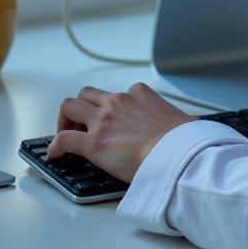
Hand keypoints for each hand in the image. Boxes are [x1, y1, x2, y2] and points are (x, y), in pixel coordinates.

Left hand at [47, 82, 196, 182]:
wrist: (174, 151)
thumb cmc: (181, 139)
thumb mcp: (184, 119)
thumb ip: (181, 119)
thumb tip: (192, 125)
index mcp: (140, 94)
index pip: (120, 93)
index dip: (113, 107)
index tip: (113, 119)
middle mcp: (118, 102)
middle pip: (88, 93)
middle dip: (81, 106)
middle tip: (82, 123)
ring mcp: (103, 121)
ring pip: (70, 106)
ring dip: (65, 118)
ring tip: (66, 132)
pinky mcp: (92, 143)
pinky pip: (63, 139)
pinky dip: (55, 146)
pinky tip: (55, 155)